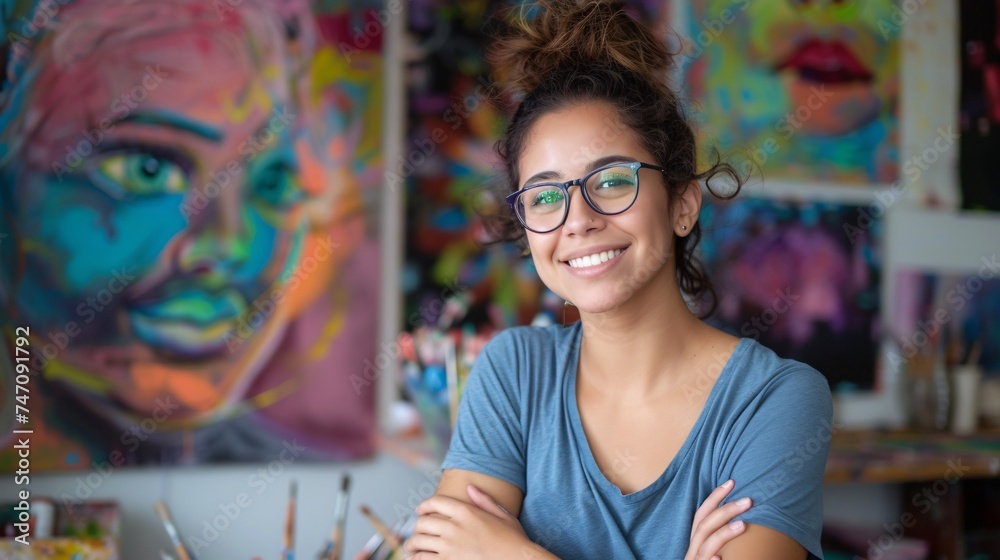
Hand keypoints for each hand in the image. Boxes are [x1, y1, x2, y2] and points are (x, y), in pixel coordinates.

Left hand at [406, 485, 551, 559]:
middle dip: (418, 526)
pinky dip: (416, 559)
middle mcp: (455, 528)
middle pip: (423, 522)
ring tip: (412, 546)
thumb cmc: (513, 541)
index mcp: (466, 512)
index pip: (435, 502)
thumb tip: (470, 488)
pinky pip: (422, 559)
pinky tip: (416, 559)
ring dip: (413, 544)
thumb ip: (484, 500)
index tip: (420, 510)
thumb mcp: (502, 515)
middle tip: (417, 531)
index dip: (424, 505)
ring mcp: (450, 547)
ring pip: (419, 541)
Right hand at [683, 479, 751, 559]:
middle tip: (747, 501)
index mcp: (696, 543)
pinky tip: (720, 558)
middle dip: (725, 511)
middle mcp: (693, 552)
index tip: (731, 483)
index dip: (714, 497)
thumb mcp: (715, 550)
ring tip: (743, 524)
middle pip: (704, 526)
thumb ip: (720, 537)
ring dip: (723, 534)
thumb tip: (743, 518)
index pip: (702, 515)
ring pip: (705, 547)